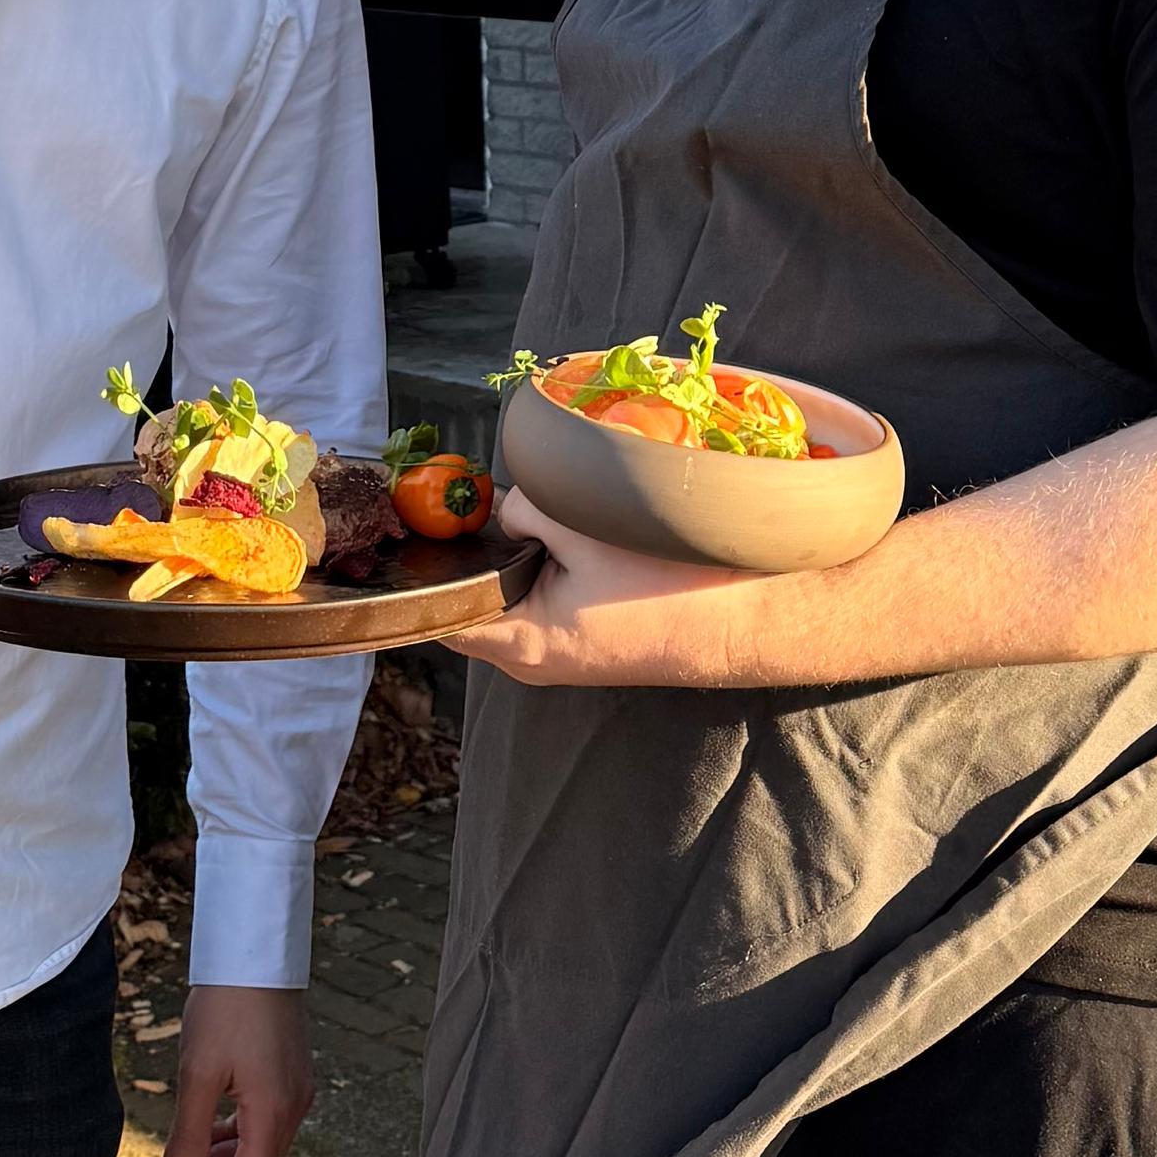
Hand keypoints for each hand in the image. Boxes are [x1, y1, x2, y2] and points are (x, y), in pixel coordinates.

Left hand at [161, 983, 315, 1156]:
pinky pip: (262, 1122)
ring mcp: (294, 1089)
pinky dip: (235, 1139)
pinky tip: (209, 1138)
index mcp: (275, 1112)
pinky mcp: (287, 1073)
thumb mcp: (198, 1075)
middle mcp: (293, 1107)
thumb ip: (188, 1138)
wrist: (256, 952)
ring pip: (260, 1147)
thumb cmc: (226, 1007)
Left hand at [439, 499, 805, 691]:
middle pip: (476, 595)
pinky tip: (561, 530)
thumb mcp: (585, 529)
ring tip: (526, 511)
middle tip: (468, 498)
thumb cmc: (667, 583)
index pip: (439, 611)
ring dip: (515, 552)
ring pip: (513, 590)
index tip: (411, 520)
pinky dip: (545, 563)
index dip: (422, 565)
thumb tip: (504, 512)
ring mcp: (559, 651)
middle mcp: (531, 658)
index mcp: (520, 640)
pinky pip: (545, 593)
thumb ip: (526, 511)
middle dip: (472, 548)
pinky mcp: (586, 637)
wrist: (745, 620)